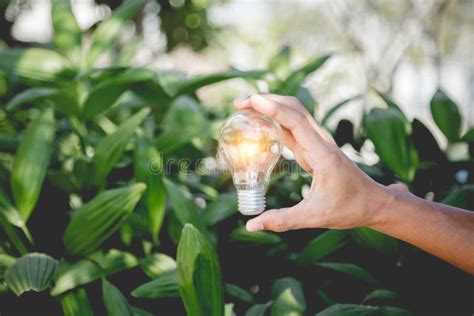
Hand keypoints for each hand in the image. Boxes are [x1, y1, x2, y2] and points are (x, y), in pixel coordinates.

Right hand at [234, 93, 391, 231]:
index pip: (296, 122)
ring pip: (293, 115)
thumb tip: (251, 225)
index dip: (273, 109)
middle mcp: (321, 143)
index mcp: (322, 154)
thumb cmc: (349, 208)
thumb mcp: (314, 216)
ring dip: (270, 107)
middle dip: (266, 101)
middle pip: (293, 109)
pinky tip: (259, 125)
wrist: (373, 203)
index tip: (252, 100)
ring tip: (244, 109)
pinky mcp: (314, 149)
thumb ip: (282, 220)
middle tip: (238, 103)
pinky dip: (275, 122)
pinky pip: (293, 129)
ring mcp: (318, 144)